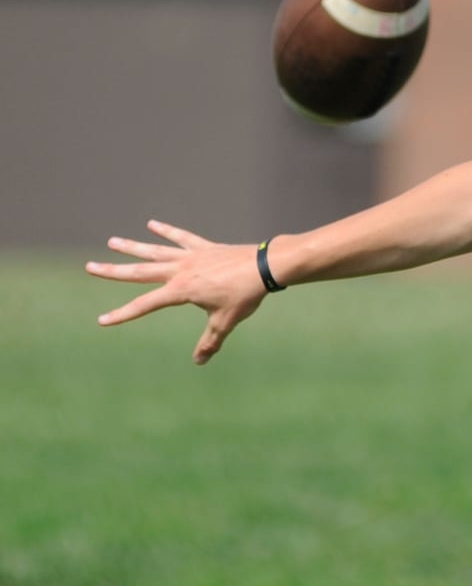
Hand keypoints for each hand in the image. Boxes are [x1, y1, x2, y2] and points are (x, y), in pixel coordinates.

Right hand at [85, 219, 269, 364]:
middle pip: (141, 271)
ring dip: (134, 247)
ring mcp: (192, 256)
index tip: (101, 320)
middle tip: (90, 266)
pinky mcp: (205, 247)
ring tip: (112, 241)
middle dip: (114, 271)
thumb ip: (210, 341)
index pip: (144, 305)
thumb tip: (199, 361)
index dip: (122, 314)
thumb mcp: (225, 322)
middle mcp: (181, 270)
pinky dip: (167, 231)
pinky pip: (182, 238)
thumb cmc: (246, 295)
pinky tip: (152, 224)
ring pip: (156, 251)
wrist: (266, 266)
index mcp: (181, 290)